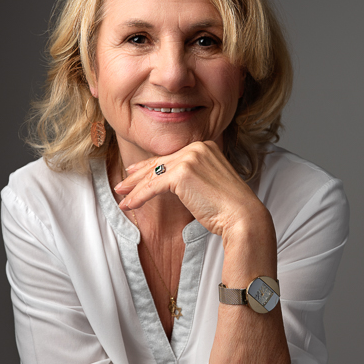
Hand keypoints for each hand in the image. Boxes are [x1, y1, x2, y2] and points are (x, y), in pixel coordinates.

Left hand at [115, 141, 270, 241]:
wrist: (242, 217)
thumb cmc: (229, 208)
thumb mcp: (209, 184)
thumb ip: (193, 177)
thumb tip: (171, 182)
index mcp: (205, 146)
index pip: (171, 157)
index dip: (150, 165)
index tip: (134, 172)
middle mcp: (197, 147)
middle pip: (160, 163)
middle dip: (137, 176)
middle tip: (122, 185)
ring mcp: (190, 158)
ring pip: (154, 174)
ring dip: (135, 188)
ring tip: (121, 198)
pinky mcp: (182, 174)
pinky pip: (153, 186)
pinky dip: (139, 196)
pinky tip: (130, 205)